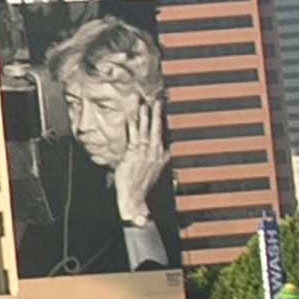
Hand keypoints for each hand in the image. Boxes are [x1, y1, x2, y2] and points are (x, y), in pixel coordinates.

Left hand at [112, 98, 167, 223]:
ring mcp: (144, 152)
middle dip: (158, 114)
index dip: (165, 124)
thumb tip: (166, 153)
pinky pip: (134, 136)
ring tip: (145, 104)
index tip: (165, 112)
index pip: (165, 137)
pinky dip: (134, 125)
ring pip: (146, 130)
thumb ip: (160, 161)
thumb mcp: (156, 173)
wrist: (134, 197)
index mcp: (162, 157)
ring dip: (146, 116)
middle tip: (159, 101)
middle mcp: (155, 153)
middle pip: (158, 129)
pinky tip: (133, 117)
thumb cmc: (142, 187)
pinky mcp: (133, 153)